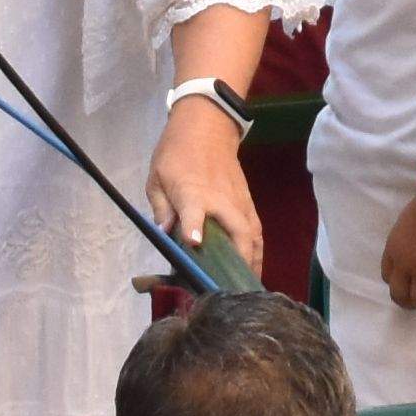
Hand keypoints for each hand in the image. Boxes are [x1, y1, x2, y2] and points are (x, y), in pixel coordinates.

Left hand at [146, 94, 259, 277]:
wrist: (206, 125)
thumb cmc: (176, 152)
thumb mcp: (157, 177)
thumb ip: (161, 206)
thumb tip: (165, 233)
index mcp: (192, 192)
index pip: (194, 210)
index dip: (193, 225)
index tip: (194, 243)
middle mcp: (220, 199)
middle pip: (236, 230)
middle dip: (238, 260)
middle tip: (233, 290)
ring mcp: (238, 201)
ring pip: (252, 234)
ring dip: (253, 260)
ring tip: (249, 286)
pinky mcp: (247, 201)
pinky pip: (256, 229)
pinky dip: (258, 249)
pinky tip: (254, 266)